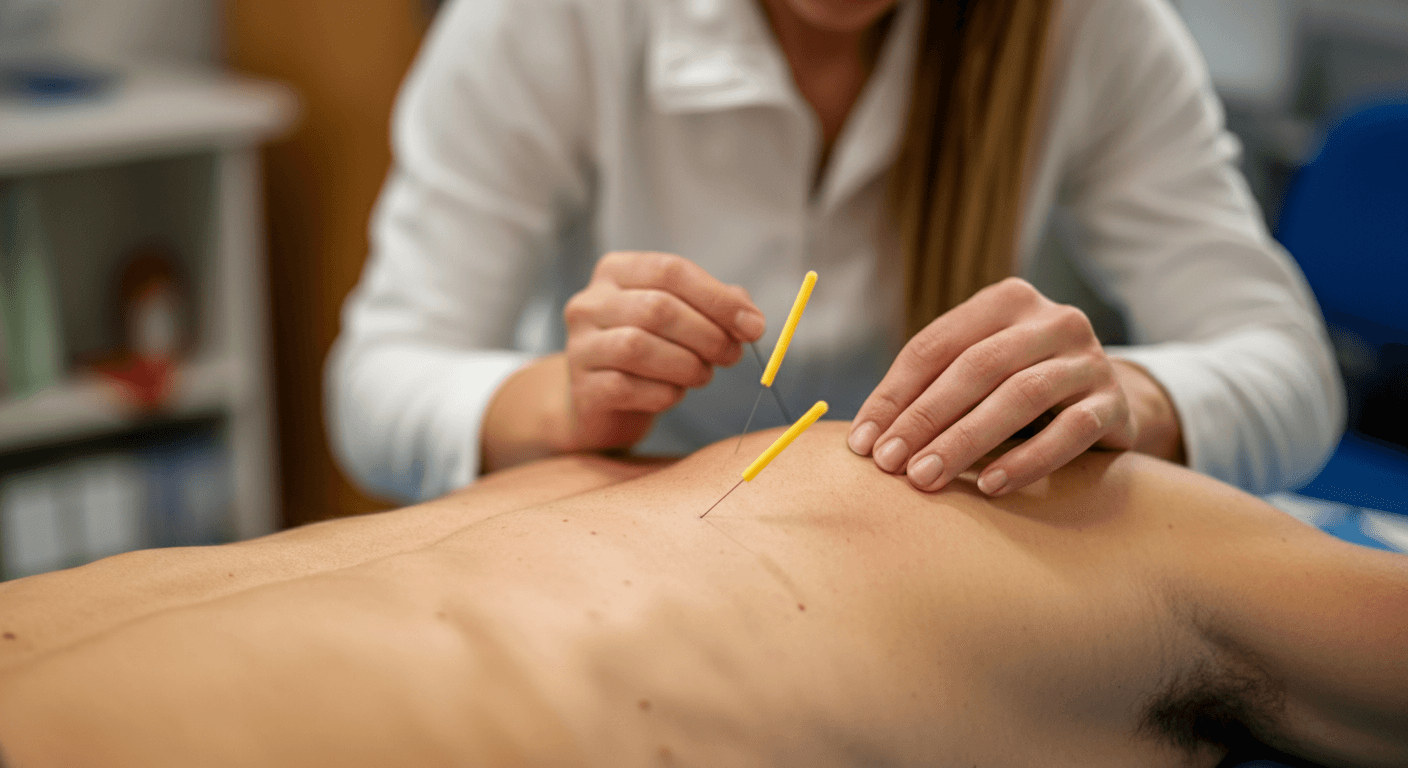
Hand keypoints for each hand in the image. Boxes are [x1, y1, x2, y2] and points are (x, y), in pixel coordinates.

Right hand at [560, 251, 764, 450]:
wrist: (602, 402)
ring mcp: (580, 346)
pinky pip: (627, 387)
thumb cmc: (650, 351)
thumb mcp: (682, 318)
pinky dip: (663, 393)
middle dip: (707, 334)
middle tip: (732, 355)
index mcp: (616, 271)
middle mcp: (590, 303)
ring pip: (638, 347)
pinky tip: (675, 393)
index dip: (717, 298)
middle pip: (657, 308)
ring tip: (703, 374)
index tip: (753, 325)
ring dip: (687, 365)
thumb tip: (750, 317)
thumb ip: (716, 307)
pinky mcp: (582, 388)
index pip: (670, 270)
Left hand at [848, 278, 1182, 495]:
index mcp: (1004, 301)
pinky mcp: (1114, 401)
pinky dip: (1027, 460)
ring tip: (927, 477)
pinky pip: (1070, 431)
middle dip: (925, 418)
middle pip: (975, 367)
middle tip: (890, 464)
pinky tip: (990, 486)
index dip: (893, 395)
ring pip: (1021, 395)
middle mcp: (1051, 319)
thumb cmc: (1018, 389)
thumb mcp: (976, 375)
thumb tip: (866, 439)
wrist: (1107, 400)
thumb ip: (930, 389)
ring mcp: (1088, 358)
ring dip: (966, 440)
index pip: (934, 345)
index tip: (863, 442)